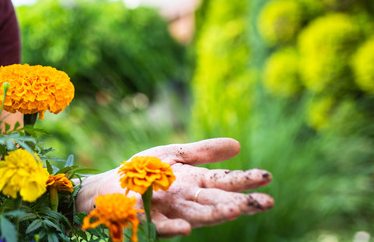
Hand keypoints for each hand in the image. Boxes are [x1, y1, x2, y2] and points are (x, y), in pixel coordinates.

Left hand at [76, 138, 273, 236]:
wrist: (106, 188)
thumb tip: (238, 145)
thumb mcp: (174, 155)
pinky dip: (173, 229)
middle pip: (218, 201)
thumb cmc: (141, 172)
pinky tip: (185, 228)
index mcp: (195, 182)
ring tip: (237, 210)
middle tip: (267, 202)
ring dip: (217, 214)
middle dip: (242, 202)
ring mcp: (169, 212)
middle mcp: (187, 200)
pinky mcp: (147, 221)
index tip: (267, 176)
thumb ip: (203, 152)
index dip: (245, 180)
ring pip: (198, 216)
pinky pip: (162, 227)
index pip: (225, 181)